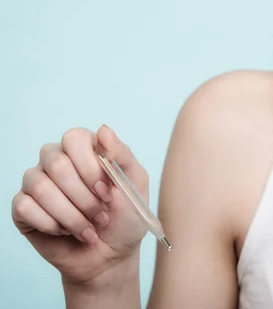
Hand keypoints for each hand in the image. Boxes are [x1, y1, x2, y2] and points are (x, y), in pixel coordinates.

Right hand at [12, 125, 149, 285]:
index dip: (89, 167)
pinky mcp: (23, 207)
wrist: (111, 256)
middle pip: (56, 163)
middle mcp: (57, 160)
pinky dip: (51, 224)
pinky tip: (65, 231)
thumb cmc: (125, 217)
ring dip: (70, 215)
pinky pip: (25, 207)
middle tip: (101, 215)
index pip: (74, 138)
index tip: (106, 191)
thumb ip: (122, 155)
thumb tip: (103, 129)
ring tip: (88, 228)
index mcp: (85, 149)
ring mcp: (37, 182)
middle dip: (84, 197)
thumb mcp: (135, 184)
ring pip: (40, 186)